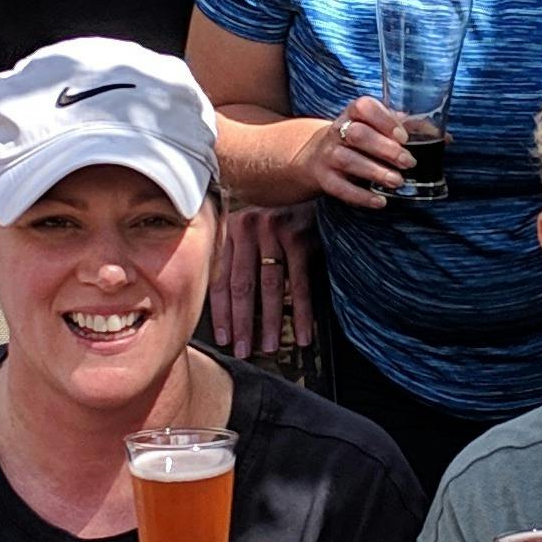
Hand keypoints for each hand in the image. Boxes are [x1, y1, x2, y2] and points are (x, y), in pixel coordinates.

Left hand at [210, 200, 319, 359]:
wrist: (321, 190)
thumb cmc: (288, 217)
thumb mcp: (257, 231)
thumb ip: (242, 258)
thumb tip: (232, 308)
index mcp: (231, 228)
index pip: (221, 278)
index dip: (222, 313)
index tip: (224, 339)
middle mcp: (248, 226)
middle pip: (241, 285)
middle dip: (242, 323)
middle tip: (243, 351)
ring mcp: (273, 229)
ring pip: (269, 287)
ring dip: (271, 323)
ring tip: (270, 347)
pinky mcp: (299, 236)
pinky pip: (300, 284)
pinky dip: (302, 313)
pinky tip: (303, 333)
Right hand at [302, 95, 413, 211]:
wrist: (319, 156)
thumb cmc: (361, 139)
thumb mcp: (378, 127)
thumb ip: (409, 129)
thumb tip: (445, 138)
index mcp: (354, 113)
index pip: (363, 107)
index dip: (384, 120)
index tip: (404, 136)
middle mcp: (338, 131)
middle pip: (357, 135)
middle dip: (385, 149)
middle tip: (409, 162)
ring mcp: (329, 155)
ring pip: (348, 160)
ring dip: (375, 172)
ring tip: (398, 182)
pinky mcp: (325, 178)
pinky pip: (340, 188)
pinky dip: (361, 196)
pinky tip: (380, 201)